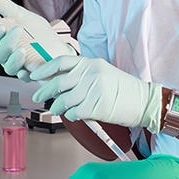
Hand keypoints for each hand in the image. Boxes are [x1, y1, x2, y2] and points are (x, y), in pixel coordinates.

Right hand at [0, 0, 75, 79]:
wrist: (59, 45)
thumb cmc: (40, 33)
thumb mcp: (23, 16)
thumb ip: (5, 7)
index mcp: (2, 41)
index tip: (0, 26)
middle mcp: (7, 55)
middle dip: (5, 43)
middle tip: (17, 31)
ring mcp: (18, 66)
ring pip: (8, 66)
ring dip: (13, 58)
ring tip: (23, 49)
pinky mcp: (30, 74)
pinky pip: (23, 77)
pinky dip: (24, 73)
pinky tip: (28, 67)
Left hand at [30, 55, 163, 130]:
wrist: (145, 102)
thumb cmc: (125, 90)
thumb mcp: (104, 73)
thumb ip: (83, 75)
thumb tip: (58, 82)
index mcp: (92, 63)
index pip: (61, 62)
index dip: (44, 69)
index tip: (34, 75)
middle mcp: (92, 75)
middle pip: (58, 83)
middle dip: (44, 91)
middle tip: (38, 97)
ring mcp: (95, 90)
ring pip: (64, 100)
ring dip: (56, 107)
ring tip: (56, 110)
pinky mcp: (99, 107)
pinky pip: (76, 112)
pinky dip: (71, 116)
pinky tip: (73, 116)